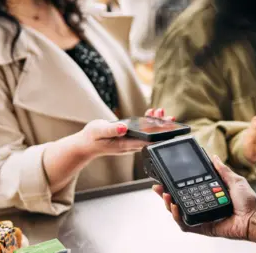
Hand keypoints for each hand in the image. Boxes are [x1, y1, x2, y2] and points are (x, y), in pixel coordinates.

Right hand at [44, 108, 173, 192]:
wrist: (86, 144)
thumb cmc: (91, 138)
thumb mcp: (99, 131)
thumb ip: (111, 130)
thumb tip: (124, 128)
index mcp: (125, 145)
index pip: (145, 142)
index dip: (157, 136)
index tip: (167, 129)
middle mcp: (130, 145)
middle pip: (151, 138)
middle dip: (161, 128)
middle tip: (169, 118)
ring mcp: (131, 141)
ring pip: (148, 134)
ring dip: (156, 123)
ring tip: (160, 111)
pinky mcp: (129, 137)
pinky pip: (143, 130)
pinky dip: (148, 122)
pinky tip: (151, 113)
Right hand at [153, 155, 255, 239]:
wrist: (255, 217)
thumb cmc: (249, 201)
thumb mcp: (234, 180)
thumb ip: (222, 170)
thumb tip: (214, 157)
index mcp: (209, 195)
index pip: (188, 189)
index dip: (176, 184)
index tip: (167, 177)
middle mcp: (204, 206)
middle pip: (179, 201)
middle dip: (165, 194)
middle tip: (158, 187)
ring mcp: (202, 217)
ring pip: (179, 213)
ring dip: (169, 205)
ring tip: (166, 195)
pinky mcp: (203, 228)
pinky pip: (186, 225)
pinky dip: (178, 217)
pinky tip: (175, 207)